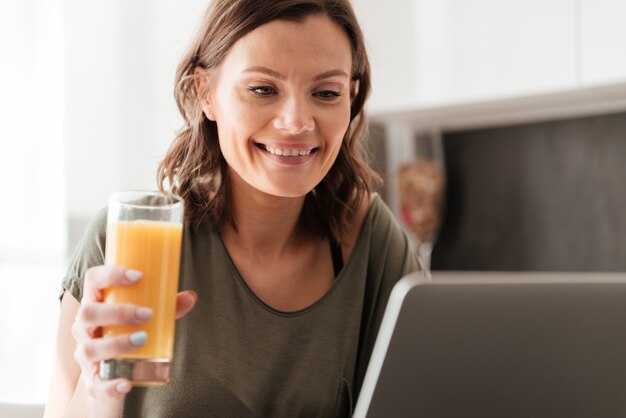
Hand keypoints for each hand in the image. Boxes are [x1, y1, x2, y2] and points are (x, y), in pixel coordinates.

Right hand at [72, 265, 196, 399]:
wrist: (110, 370)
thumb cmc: (126, 330)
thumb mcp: (144, 316)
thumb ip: (167, 306)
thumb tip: (191, 296)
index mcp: (95, 302)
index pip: (93, 279)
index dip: (111, 274)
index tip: (138, 275)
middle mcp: (84, 326)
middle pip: (88, 313)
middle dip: (118, 312)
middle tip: (148, 313)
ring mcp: (84, 353)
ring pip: (89, 349)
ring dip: (116, 344)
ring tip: (143, 339)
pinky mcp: (91, 379)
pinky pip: (95, 385)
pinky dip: (110, 386)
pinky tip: (126, 383)